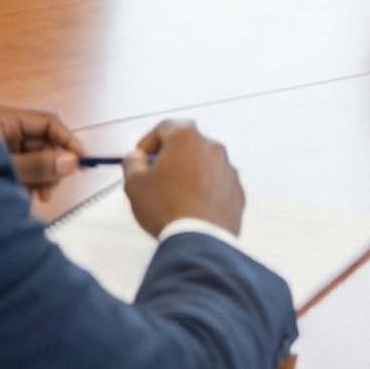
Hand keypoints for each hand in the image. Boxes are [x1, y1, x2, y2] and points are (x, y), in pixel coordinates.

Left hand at [0, 100, 79, 198]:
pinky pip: (23, 169)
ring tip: (33, 198)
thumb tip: (73, 162)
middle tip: (48, 192)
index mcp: (2, 117)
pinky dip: (28, 184)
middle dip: (51, 168)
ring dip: (40, 180)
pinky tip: (23, 197)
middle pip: (43, 143)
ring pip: (35, 159)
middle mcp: (2, 127)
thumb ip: (39, 165)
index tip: (84, 162)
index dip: (68, 141)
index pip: (47, 122)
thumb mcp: (6, 169)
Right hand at [123, 119, 244, 238]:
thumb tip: (135, 158)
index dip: (148, 141)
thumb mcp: (134, 183)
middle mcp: (212, 148)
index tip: (140, 157)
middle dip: (171, 157)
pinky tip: (192, 207)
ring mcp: (228, 170)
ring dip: (190, 173)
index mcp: (186, 137)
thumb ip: (132, 163)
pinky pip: (218, 184)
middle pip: (187, 144)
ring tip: (175, 196)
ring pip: (204, 164)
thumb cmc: (167, 208)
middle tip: (156, 176)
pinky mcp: (237, 192)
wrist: (200, 241)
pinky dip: (206, 190)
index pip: (164, 127)